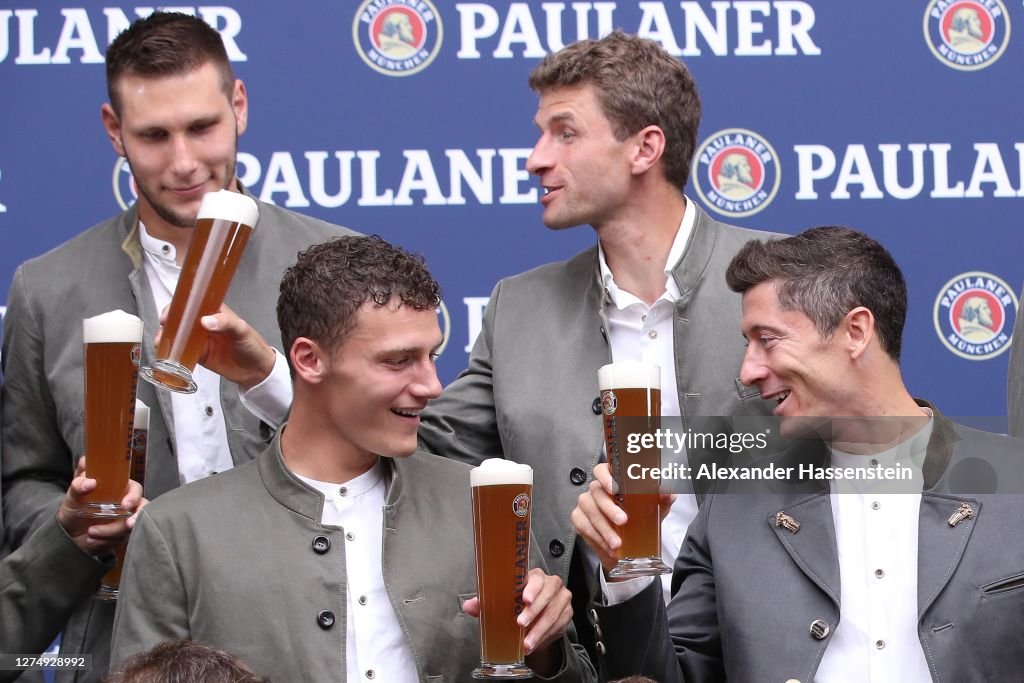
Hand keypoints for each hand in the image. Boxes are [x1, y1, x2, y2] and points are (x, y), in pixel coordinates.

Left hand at [55, 476, 147, 554]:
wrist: (69, 534)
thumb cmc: (73, 510)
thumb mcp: (72, 496)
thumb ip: (78, 485)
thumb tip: (90, 483)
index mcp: (119, 489)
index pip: (135, 489)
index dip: (134, 497)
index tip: (126, 505)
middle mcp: (126, 504)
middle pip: (141, 509)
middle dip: (135, 518)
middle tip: (127, 525)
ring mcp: (125, 520)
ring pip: (129, 527)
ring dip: (111, 531)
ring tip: (91, 533)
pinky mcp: (122, 535)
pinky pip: (121, 540)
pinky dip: (106, 541)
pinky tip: (92, 540)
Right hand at [156, 302, 274, 389]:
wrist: (257, 371)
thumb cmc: (252, 345)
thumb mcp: (242, 330)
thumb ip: (226, 323)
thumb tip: (205, 321)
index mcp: (215, 312)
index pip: (194, 303)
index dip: (180, 304)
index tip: (171, 311)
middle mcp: (205, 323)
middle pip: (182, 317)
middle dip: (169, 319)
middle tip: (163, 325)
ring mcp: (200, 339)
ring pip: (178, 334)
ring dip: (167, 335)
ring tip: (160, 340)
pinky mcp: (198, 354)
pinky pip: (181, 350)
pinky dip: (172, 350)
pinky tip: (165, 351)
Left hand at [463, 568, 572, 674]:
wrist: (536, 619)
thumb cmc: (517, 604)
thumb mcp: (501, 603)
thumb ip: (485, 603)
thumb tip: (468, 606)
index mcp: (534, 576)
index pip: (536, 578)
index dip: (531, 588)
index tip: (525, 599)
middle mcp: (551, 583)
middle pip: (546, 595)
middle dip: (533, 611)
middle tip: (520, 624)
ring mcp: (562, 598)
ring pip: (553, 613)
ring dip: (539, 630)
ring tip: (526, 643)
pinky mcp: (567, 613)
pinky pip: (558, 625)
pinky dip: (545, 635)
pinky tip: (534, 643)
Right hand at [571, 463, 674, 573]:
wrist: (631, 545)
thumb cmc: (641, 518)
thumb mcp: (656, 508)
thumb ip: (663, 498)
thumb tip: (667, 493)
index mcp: (613, 479)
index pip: (602, 469)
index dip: (606, 476)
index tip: (615, 488)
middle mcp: (596, 488)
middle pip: (596, 491)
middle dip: (609, 508)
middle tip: (623, 521)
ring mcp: (586, 503)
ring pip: (590, 511)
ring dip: (604, 528)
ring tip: (617, 543)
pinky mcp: (579, 519)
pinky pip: (584, 526)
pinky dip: (597, 538)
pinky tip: (608, 546)